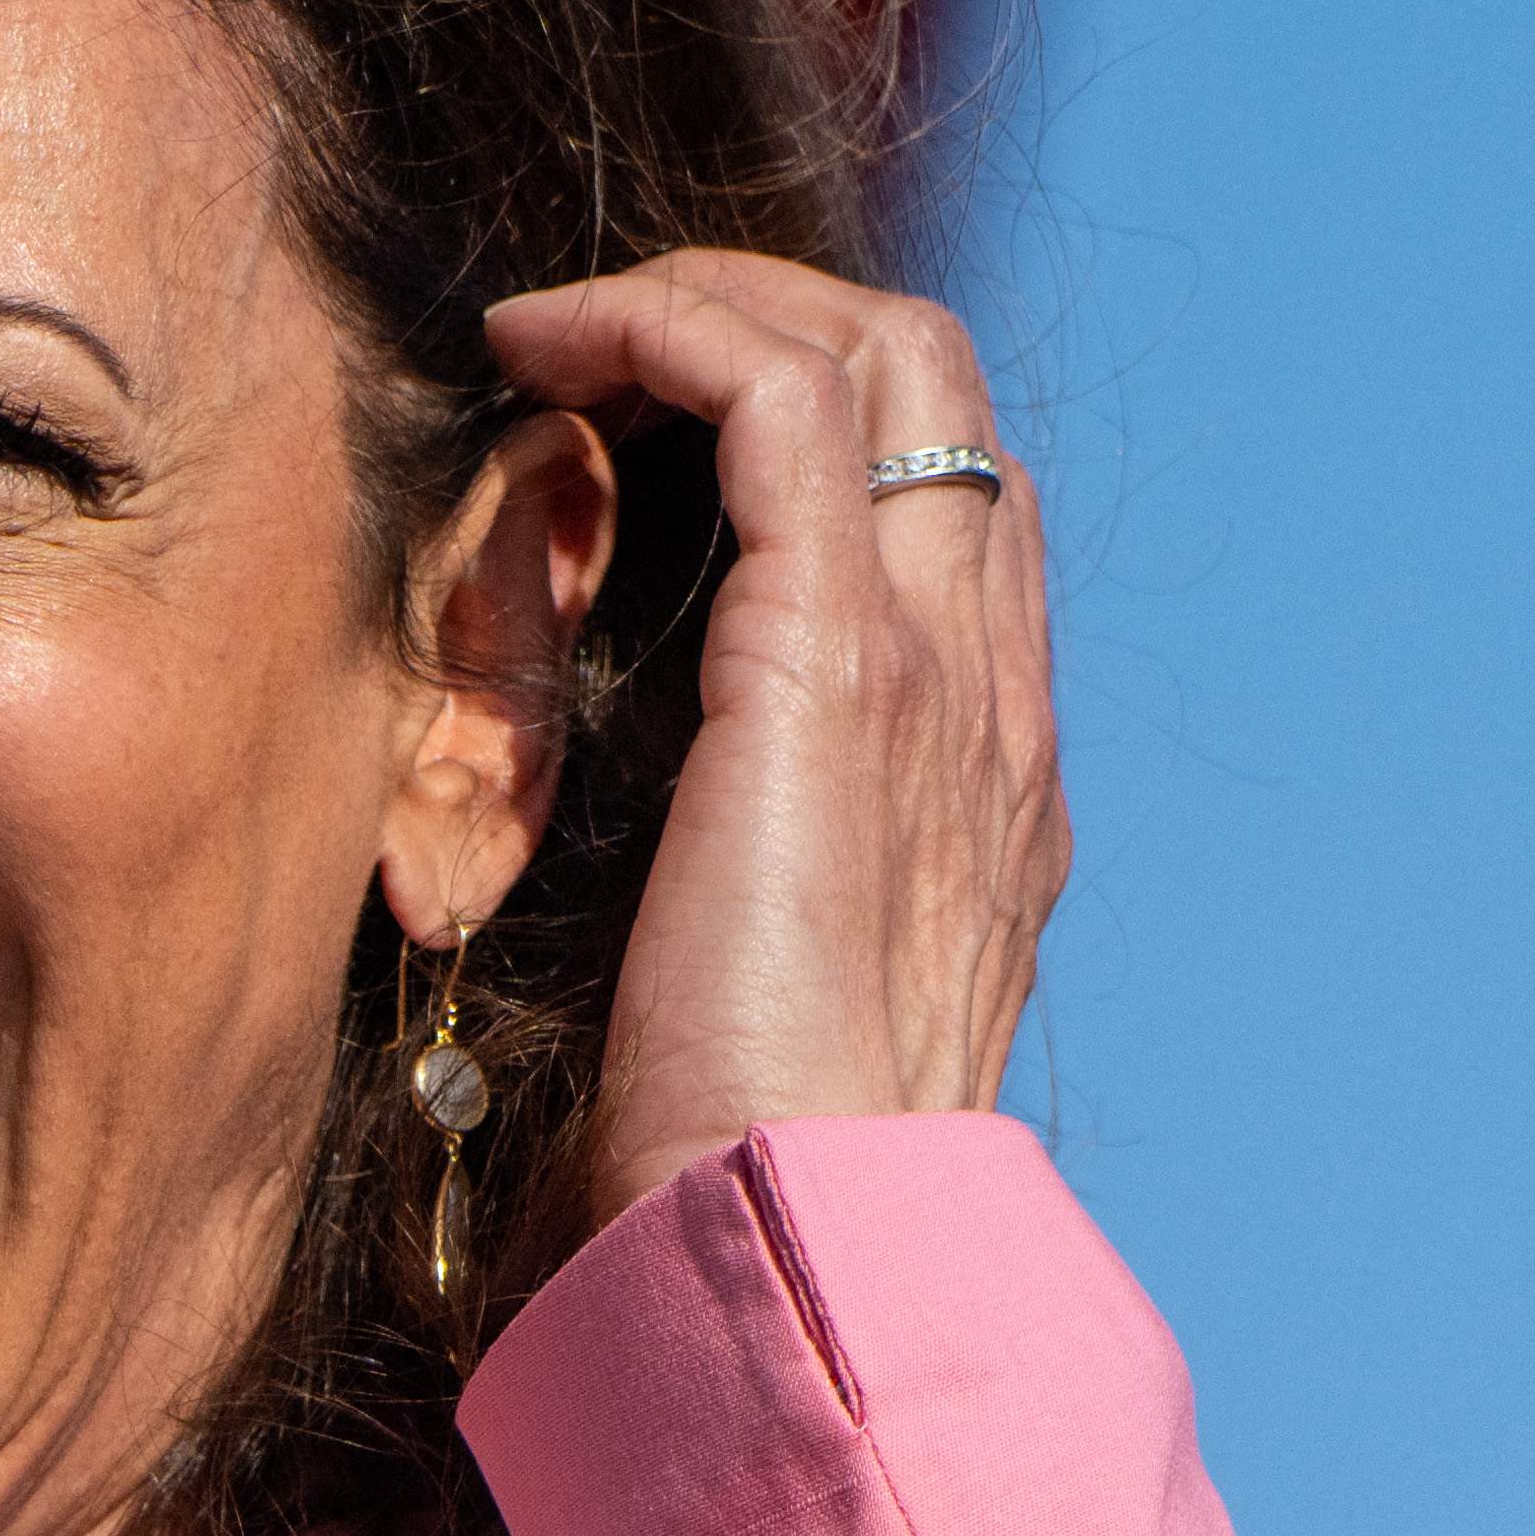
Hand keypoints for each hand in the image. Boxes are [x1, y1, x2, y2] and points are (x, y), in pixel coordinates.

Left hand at [483, 251, 1069, 1212]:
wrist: (794, 1242)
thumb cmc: (731, 1173)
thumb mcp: (736, 1006)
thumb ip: (711, 911)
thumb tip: (599, 897)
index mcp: (977, 781)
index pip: (946, 513)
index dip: (815, 419)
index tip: (640, 432)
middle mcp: (984, 700)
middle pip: (941, 393)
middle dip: (773, 309)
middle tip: (601, 339)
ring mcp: (930, 670)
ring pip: (883, 354)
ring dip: (713, 293)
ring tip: (567, 322)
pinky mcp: (831, 666)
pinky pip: (781, 398)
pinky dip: (670, 327)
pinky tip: (550, 350)